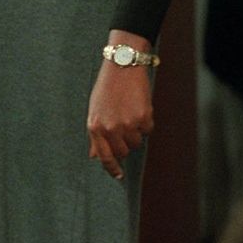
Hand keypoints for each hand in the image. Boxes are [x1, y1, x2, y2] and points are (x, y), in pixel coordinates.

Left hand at [87, 31, 154, 179]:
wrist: (123, 66)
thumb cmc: (107, 88)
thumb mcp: (95, 110)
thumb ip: (95, 135)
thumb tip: (93, 157)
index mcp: (95, 127)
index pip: (104, 157)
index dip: (112, 169)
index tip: (119, 176)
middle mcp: (110, 128)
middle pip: (124, 151)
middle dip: (126, 143)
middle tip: (125, 126)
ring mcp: (127, 124)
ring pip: (137, 142)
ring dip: (136, 131)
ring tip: (131, 112)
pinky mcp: (143, 117)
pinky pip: (148, 129)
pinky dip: (146, 121)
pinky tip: (139, 106)